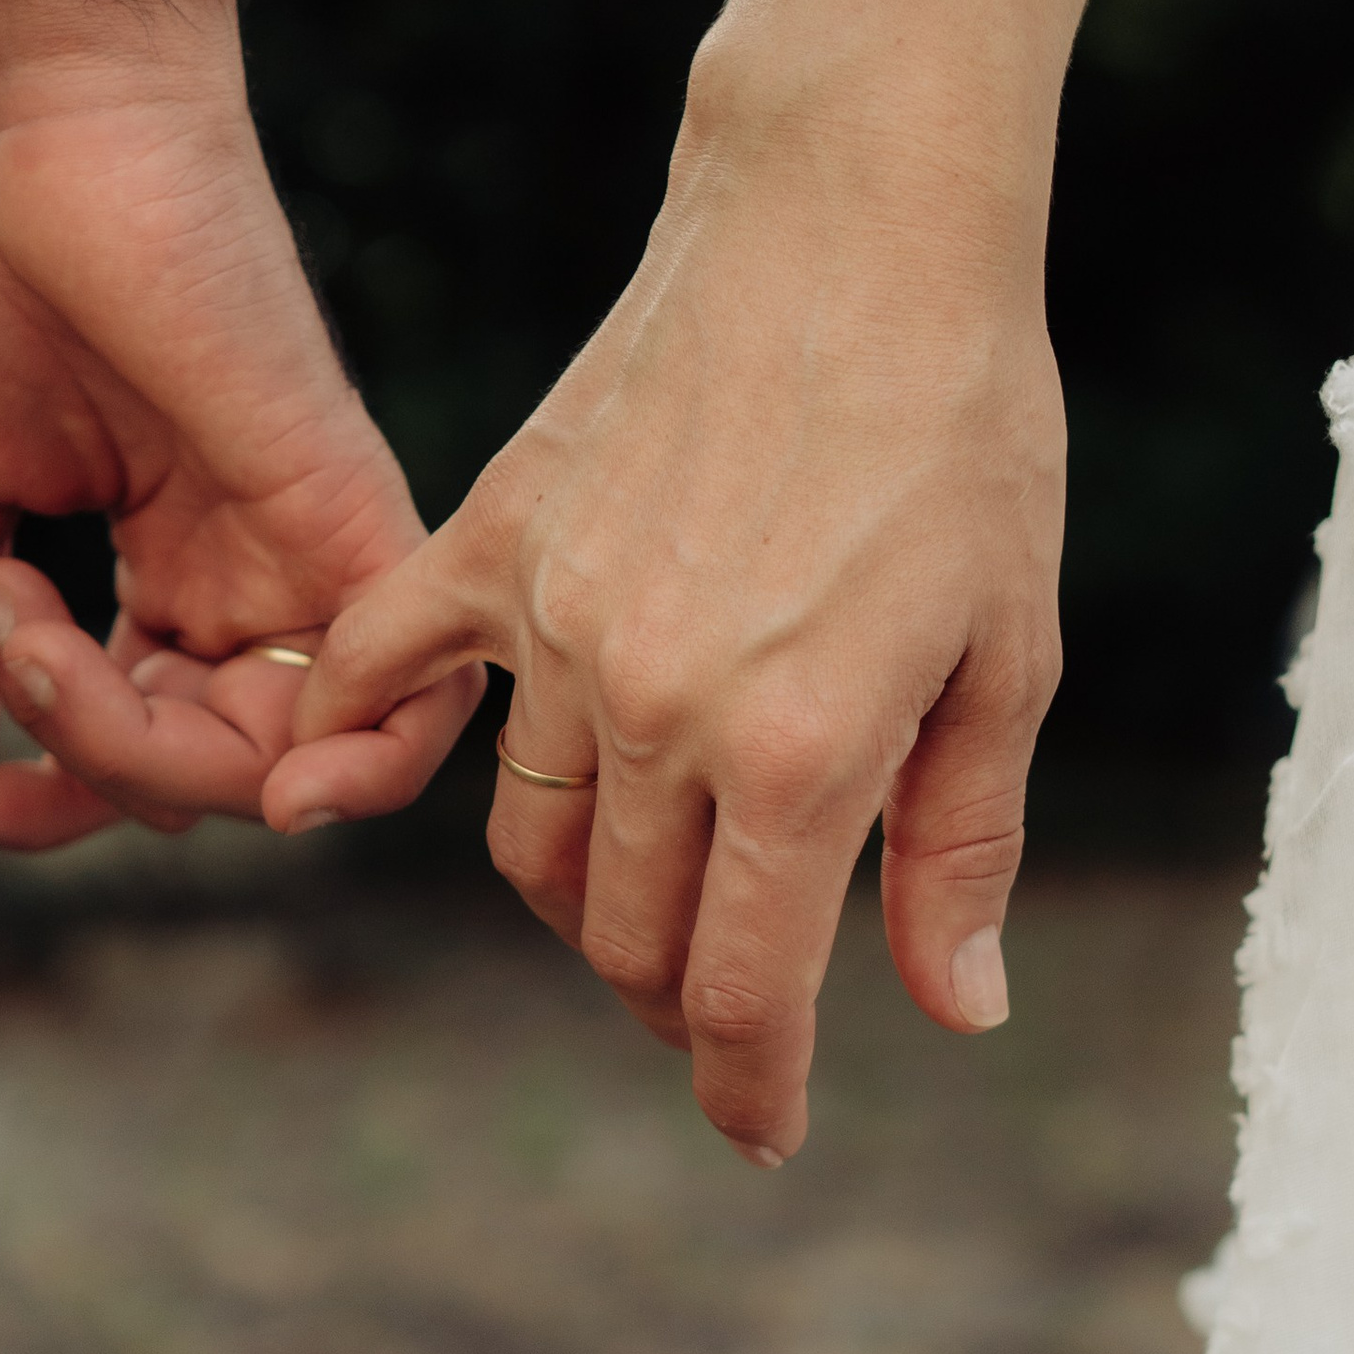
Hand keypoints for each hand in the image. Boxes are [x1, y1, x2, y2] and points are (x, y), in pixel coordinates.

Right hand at [0, 63, 483, 843]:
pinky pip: (405, 692)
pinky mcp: (346, 507)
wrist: (43, 113)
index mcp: (173, 568)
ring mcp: (307, 544)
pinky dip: (341, 767)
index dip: (53, 808)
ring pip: (288, 761)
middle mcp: (253, 572)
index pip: (150, 751)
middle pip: (220, 777)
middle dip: (89, 780)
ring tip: (28, 629)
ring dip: (138, 751)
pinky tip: (229, 767)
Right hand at [275, 99, 1063, 1160]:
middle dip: (678, 997)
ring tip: (645, 896)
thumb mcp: (1011, 654)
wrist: (856, 225)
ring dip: (582, 903)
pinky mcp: (494, 540)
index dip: (747, 1084)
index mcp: (800, 752)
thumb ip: (961, 845)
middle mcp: (660, 707)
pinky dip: (360, 748)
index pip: (738, 990)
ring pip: (529, 844)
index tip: (760, 1127)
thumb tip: (951, 1011)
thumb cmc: (965, 433)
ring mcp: (558, 624)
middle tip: (728, 996)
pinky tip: (342, 794)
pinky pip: (385, 676)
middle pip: (626, 935)